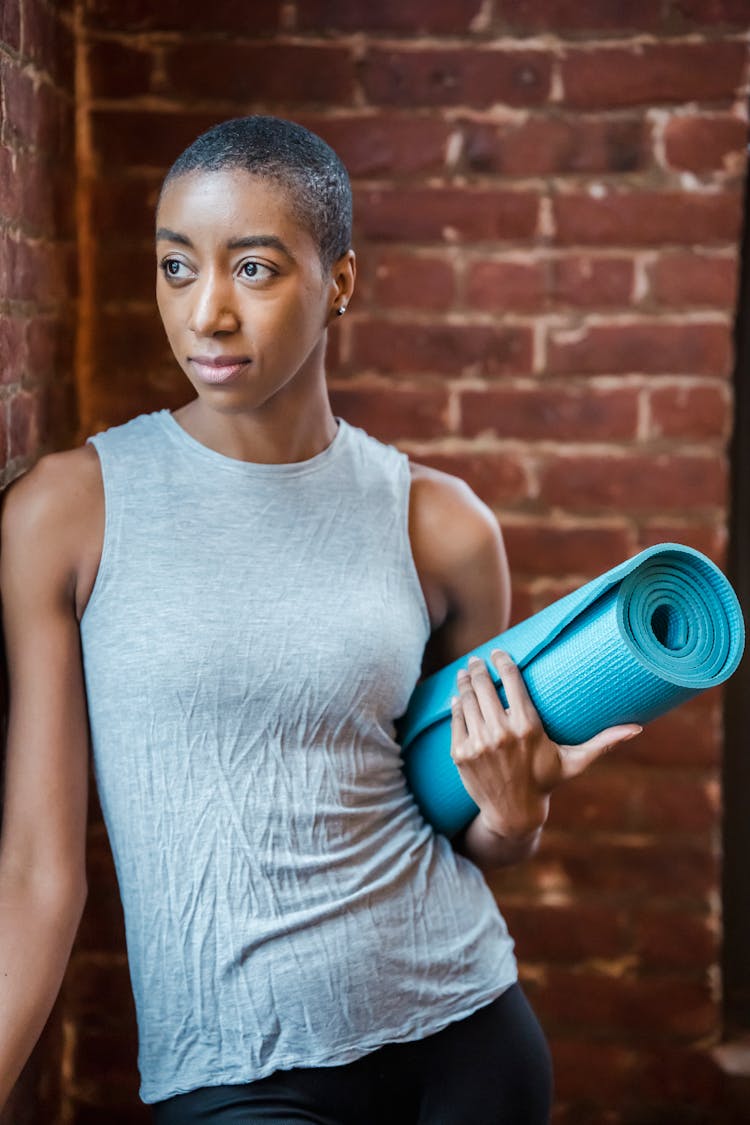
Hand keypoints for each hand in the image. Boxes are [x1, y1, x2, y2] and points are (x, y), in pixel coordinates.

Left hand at [450, 650, 641, 841]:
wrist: (512, 813)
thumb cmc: (546, 781)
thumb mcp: (574, 761)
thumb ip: (602, 743)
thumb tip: (637, 729)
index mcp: (528, 727)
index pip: (512, 681)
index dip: (504, 662)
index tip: (500, 652)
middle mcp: (501, 733)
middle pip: (485, 686)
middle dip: (479, 668)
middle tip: (477, 660)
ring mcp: (478, 743)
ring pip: (468, 699)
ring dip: (465, 682)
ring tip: (466, 672)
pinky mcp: (460, 753)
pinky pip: (456, 720)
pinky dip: (456, 705)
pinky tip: (458, 697)